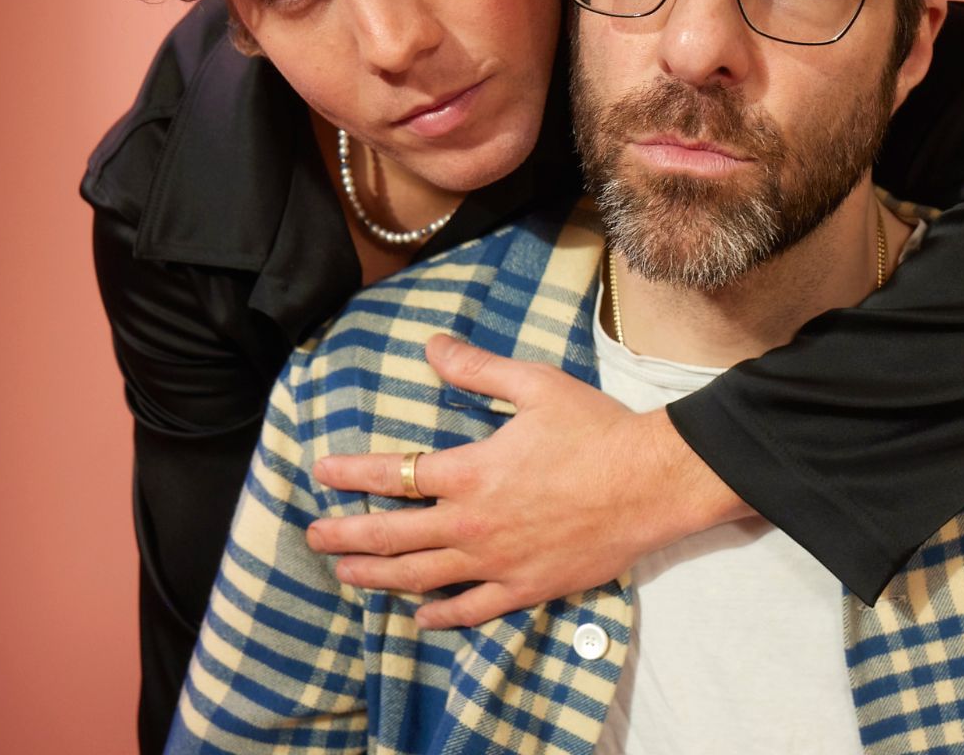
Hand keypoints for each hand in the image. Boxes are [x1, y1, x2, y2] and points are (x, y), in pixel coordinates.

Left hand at [306, 334, 748, 626]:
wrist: (650, 483)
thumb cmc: (595, 430)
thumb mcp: (535, 385)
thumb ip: (477, 369)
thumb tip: (431, 345)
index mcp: (470, 472)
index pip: (394, 475)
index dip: (352, 474)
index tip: (322, 474)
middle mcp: (472, 524)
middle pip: (392, 536)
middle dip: (347, 536)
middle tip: (314, 536)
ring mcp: (496, 563)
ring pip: (420, 578)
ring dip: (377, 576)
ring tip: (346, 574)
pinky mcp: (525, 588)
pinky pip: (471, 610)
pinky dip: (440, 617)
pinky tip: (420, 619)